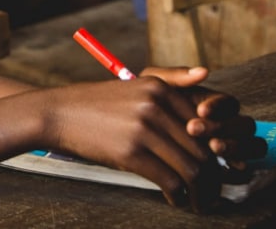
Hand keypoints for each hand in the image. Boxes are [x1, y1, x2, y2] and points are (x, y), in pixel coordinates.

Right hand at [45, 76, 230, 210]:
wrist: (57, 114)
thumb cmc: (97, 104)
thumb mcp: (133, 86)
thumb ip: (170, 82)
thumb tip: (205, 72)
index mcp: (159, 87)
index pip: (207, 124)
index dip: (218, 151)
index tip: (218, 169)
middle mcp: (155, 105)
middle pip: (203, 149)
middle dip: (213, 177)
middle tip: (212, 193)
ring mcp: (143, 128)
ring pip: (191, 168)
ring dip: (201, 192)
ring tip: (199, 202)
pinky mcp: (130, 152)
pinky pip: (170, 180)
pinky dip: (179, 196)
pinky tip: (176, 200)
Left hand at [139, 66, 263, 169]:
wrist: (136, 130)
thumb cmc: (148, 107)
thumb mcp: (155, 87)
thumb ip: (176, 76)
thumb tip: (203, 71)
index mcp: (215, 104)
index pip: (230, 103)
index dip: (219, 106)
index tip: (201, 110)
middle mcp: (228, 124)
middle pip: (244, 125)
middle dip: (224, 127)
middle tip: (196, 130)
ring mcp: (233, 146)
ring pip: (253, 144)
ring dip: (236, 146)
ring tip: (212, 147)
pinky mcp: (231, 166)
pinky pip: (247, 166)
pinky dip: (239, 164)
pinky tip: (221, 164)